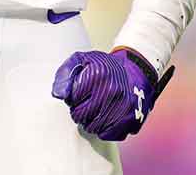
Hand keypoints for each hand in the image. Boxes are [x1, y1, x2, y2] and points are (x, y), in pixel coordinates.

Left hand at [51, 48, 173, 140]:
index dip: (74, 97)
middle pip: (81, 116)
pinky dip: (105, 129)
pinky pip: (108, 135)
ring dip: (91, 121)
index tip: (81, 91)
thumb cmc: (105, 67)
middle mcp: (112, 92)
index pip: (72, 99)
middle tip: (87, 103)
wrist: (137, 70)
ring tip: (96, 110)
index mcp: (98, 75)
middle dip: (80, 111)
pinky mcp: (132, 120)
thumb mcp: (82, 60)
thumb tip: (58, 95)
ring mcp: (123, 107)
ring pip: (93, 128)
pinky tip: (107, 117)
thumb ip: (65, 74)